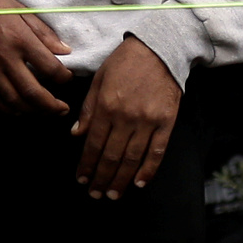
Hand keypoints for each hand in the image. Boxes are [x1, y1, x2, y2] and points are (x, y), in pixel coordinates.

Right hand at [0, 0, 70, 116]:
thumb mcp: (22, 11)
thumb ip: (44, 33)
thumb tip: (64, 51)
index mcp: (21, 39)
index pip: (50, 68)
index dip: (64, 78)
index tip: (66, 79)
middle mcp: (5, 57)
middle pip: (33, 92)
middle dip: (52, 106)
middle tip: (61, 109)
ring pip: (13, 101)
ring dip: (32, 111)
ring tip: (43, 112)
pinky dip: (7, 110)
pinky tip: (18, 110)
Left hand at [73, 34, 180, 196]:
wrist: (159, 48)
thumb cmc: (126, 62)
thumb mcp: (99, 79)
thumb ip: (88, 109)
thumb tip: (76, 135)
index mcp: (106, 106)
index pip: (93, 143)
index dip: (87, 164)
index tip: (82, 179)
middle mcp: (126, 117)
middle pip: (112, 156)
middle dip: (101, 178)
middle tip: (95, 194)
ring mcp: (148, 121)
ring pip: (132, 158)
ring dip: (121, 180)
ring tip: (113, 194)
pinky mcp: (166, 122)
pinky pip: (157, 151)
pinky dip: (148, 170)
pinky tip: (139, 183)